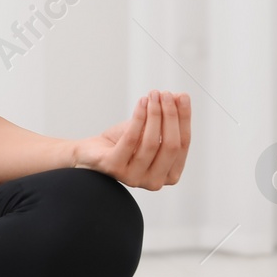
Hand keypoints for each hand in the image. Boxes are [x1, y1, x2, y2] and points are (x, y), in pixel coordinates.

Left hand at [73, 90, 190, 190]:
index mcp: (169, 175)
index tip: (183, 96)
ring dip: (154, 114)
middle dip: (170, 116)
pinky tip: (141, 102)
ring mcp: (134, 178)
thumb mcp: (149, 130)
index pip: (183, 144)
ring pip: (151, 142)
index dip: (184, 119)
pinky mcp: (115, 169)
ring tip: (153, 95)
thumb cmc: (123, 143)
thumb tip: (179, 97)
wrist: (92, 152)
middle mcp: (155, 181)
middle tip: (166, 94)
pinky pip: (131, 140)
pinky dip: (138, 118)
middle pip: (170, 145)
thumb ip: (167, 118)